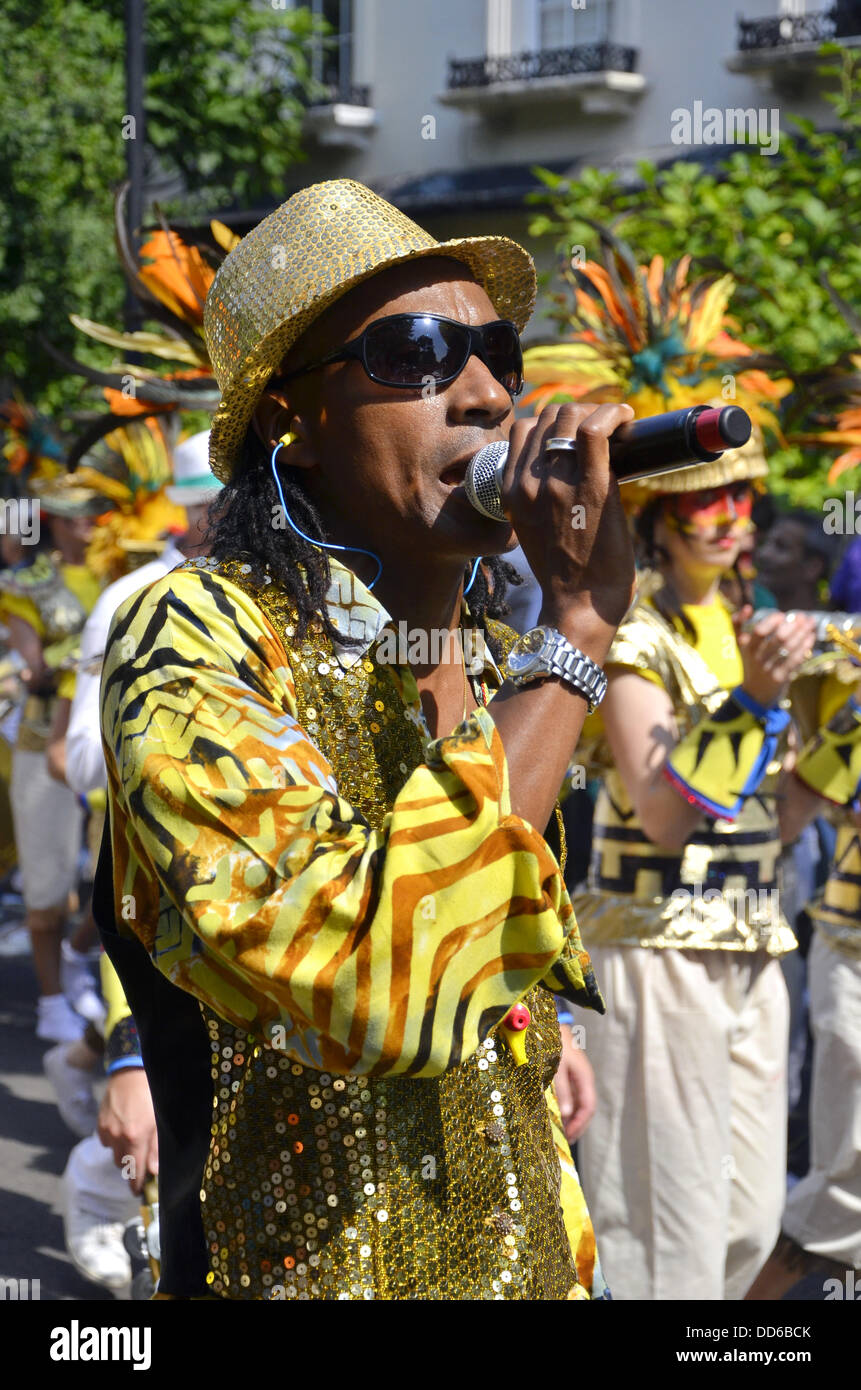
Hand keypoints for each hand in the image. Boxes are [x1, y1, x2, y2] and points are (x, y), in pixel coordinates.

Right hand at [97, 1066, 157, 1196]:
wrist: (131, 1071)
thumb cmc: (151, 1094)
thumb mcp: (160, 1121)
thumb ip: (157, 1148)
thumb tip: (154, 1172)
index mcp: (135, 1137)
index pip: (134, 1172)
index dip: (136, 1186)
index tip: (139, 1193)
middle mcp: (118, 1137)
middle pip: (122, 1165)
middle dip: (131, 1166)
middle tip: (142, 1161)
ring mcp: (107, 1130)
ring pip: (114, 1154)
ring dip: (123, 1152)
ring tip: (134, 1139)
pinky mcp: (100, 1124)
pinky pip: (106, 1141)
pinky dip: (114, 1140)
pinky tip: (124, 1128)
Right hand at [501, 402, 636, 655]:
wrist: (578, 607)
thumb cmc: (566, 574)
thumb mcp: (535, 529)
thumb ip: (541, 498)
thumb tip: (569, 472)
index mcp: (511, 491)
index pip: (524, 429)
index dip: (553, 421)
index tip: (577, 430)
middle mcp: (529, 482)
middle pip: (548, 416)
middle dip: (578, 413)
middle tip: (604, 429)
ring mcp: (558, 483)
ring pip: (571, 416)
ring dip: (598, 411)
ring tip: (617, 425)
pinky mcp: (593, 488)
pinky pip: (596, 430)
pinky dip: (613, 414)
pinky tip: (626, 418)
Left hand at [555, 1023, 596, 1140]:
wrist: (551, 1023)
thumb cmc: (554, 1044)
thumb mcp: (557, 1068)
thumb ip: (562, 1091)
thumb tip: (566, 1114)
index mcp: (585, 1078)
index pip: (588, 1108)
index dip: (580, 1124)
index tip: (569, 1137)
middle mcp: (584, 1079)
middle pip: (584, 1108)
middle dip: (576, 1125)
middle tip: (564, 1140)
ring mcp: (577, 1077)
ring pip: (577, 1103)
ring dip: (570, 1117)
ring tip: (558, 1130)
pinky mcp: (569, 1074)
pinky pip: (570, 1095)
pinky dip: (565, 1107)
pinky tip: (555, 1113)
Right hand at [735, 606, 815, 708]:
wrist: (755, 693)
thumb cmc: (751, 663)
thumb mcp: (741, 646)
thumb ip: (739, 625)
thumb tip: (747, 607)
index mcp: (746, 647)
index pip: (759, 631)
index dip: (771, 621)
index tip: (782, 615)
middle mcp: (757, 658)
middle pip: (778, 639)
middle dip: (793, 625)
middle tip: (802, 616)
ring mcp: (769, 668)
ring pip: (789, 648)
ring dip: (802, 633)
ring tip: (810, 623)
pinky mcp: (780, 677)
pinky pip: (795, 660)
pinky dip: (804, 647)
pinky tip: (810, 637)